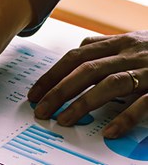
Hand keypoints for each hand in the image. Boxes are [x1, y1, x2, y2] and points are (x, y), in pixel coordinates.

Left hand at [28, 31, 147, 137]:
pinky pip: (145, 103)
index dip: (52, 74)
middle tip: (40, 110)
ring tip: (64, 120)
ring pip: (110, 84)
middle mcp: (131, 53)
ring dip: (83, 103)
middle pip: (86, 69)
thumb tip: (80, 47)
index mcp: (119, 43)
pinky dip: (125, 117)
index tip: (35, 93)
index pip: (75, 56)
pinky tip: (108, 131)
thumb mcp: (134, 40)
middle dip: (59, 90)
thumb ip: (107, 44)